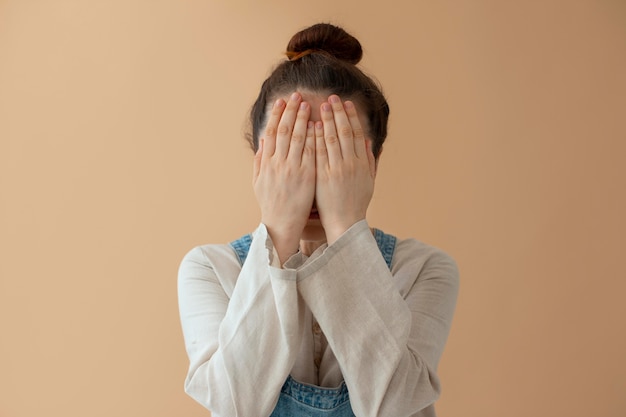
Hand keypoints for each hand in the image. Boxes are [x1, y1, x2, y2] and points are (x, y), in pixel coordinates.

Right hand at [253, 92, 315, 263]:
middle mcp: (279, 163)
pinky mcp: (307, 177)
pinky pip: (312, 153)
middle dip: (291, 111)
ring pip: (300, 138)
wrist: (281, 225)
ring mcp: (294, 169)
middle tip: (297, 95)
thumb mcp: (258, 181)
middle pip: (286, 130)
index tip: (282, 101)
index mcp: (267, 162)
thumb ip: (260, 160)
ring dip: (304, 119)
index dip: (277, 115)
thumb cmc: (270, 204)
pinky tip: (318, 126)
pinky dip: (315, 138)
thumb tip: (263, 141)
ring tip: (309, 104)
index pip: (272, 132)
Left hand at [315, 95, 376, 244]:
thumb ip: (369, 160)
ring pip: (331, 139)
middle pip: (344, 132)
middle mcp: (350, 164)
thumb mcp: (369, 181)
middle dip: (338, 113)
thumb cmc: (356, 203)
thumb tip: (368, 141)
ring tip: (322, 105)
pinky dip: (317, 138)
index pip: (356, 134)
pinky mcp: (323, 177)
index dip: (351, 117)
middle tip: (332, 98)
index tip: (346, 103)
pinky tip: (313, 125)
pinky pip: (319, 153)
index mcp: (361, 163)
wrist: (345, 223)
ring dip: (327, 120)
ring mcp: (336, 170)